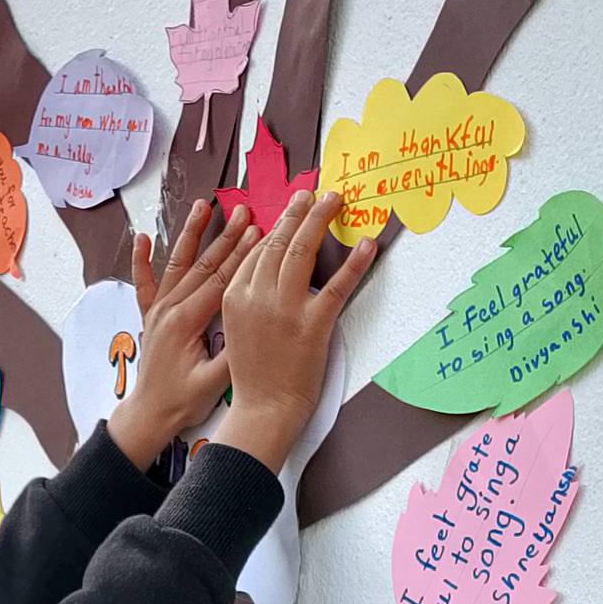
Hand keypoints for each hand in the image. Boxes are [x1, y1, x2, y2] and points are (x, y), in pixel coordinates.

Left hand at [106, 201, 258, 468]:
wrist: (148, 414)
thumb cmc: (182, 402)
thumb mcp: (213, 383)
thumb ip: (231, 356)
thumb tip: (253, 326)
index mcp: (186, 323)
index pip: (219, 282)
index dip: (241, 256)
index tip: (261, 232)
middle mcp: (168, 310)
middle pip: (202, 266)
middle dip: (226, 237)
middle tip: (245, 212)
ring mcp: (156, 310)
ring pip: (177, 264)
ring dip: (193, 234)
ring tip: (204, 206)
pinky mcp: (149, 315)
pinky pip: (144, 283)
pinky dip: (141, 259)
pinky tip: (143, 237)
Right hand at [212, 192, 375, 475]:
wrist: (263, 411)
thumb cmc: (252, 376)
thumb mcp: (237, 330)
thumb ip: (249, 298)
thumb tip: (269, 273)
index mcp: (235, 296)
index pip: (257, 250)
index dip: (276, 225)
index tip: (289, 209)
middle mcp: (257, 296)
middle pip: (278, 243)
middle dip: (297, 212)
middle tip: (313, 192)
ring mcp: (285, 309)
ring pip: (302, 252)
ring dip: (320, 221)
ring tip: (334, 200)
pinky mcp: (313, 325)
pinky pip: (337, 286)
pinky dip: (355, 263)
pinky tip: (367, 245)